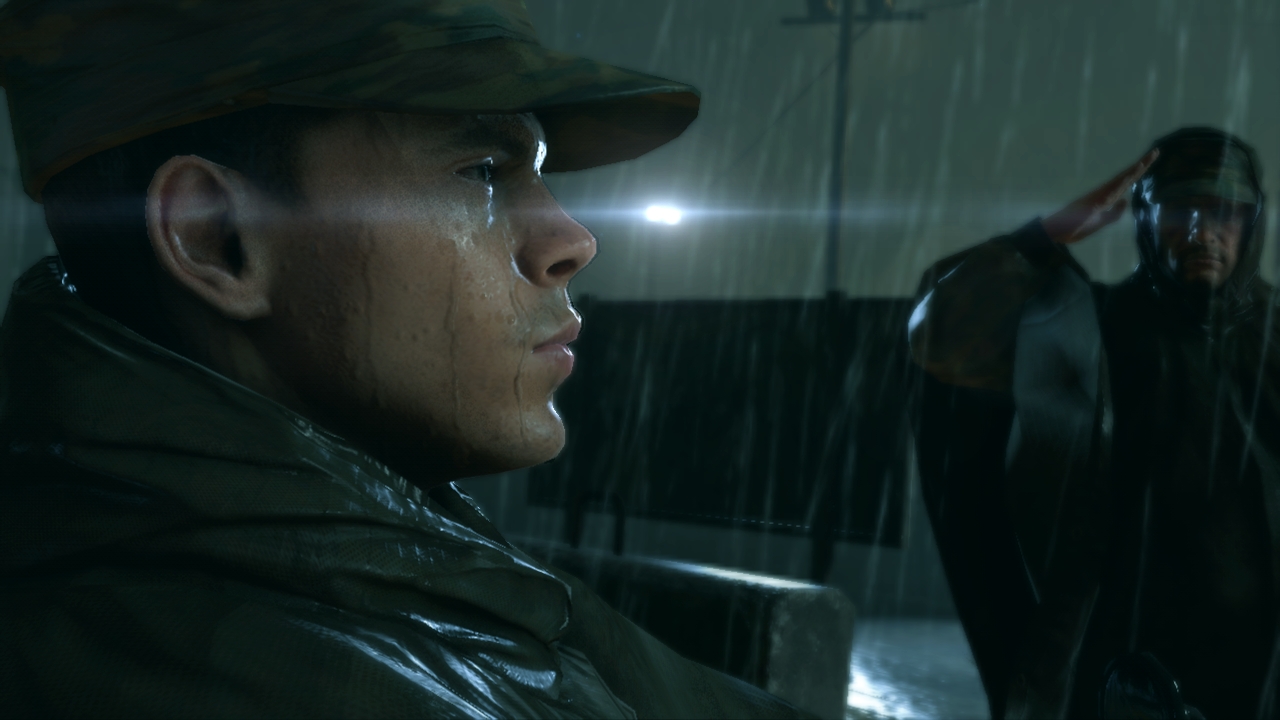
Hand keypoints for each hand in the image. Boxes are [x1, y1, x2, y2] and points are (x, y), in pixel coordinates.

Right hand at [1040, 149, 1158, 244]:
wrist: (1057, 232)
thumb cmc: (1074, 228)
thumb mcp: (1100, 223)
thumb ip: (1114, 214)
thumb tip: (1126, 202)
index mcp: (1107, 198)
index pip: (1127, 183)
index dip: (1138, 173)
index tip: (1149, 161)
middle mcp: (1106, 192)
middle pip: (1128, 176)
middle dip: (1142, 165)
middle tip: (1156, 152)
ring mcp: (1102, 194)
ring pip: (1124, 178)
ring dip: (1137, 167)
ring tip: (1151, 156)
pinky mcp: (1098, 197)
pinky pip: (1116, 185)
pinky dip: (1127, 177)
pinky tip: (1136, 169)